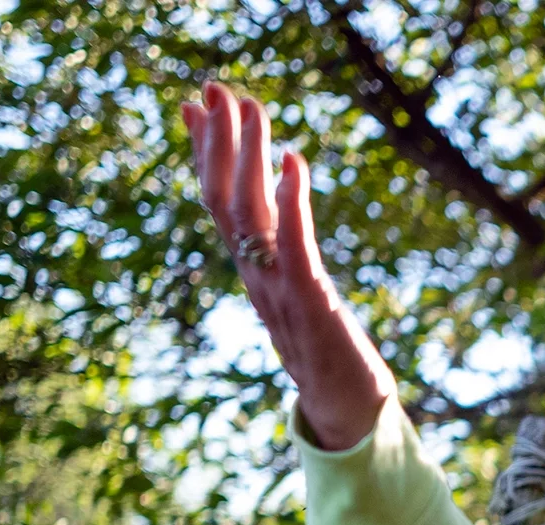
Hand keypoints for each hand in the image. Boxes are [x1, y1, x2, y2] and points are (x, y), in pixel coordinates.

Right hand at [180, 83, 394, 449]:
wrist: (349, 416)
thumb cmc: (331, 358)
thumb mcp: (300, 296)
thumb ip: (286, 258)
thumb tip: (279, 224)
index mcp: (255, 273)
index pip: (220, 203)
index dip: (206, 153)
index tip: (194, 105)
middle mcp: (258, 278)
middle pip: (225, 200)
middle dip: (218, 142)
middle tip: (212, 88)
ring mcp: (279, 292)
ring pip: (249, 216)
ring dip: (247, 158)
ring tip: (248, 108)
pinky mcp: (311, 306)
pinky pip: (294, 246)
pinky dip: (292, 202)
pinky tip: (294, 161)